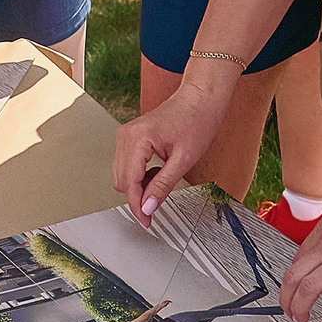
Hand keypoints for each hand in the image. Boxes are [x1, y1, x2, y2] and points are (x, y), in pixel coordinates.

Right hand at [113, 78, 230, 222]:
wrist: (200, 99)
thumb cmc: (196, 121)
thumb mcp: (184, 160)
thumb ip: (162, 185)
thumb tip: (148, 207)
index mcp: (138, 139)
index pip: (129, 184)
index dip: (137, 207)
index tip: (146, 222)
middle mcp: (126, 136)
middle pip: (121, 181)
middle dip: (138, 196)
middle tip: (160, 201)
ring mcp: (126, 135)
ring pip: (122, 175)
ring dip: (139, 185)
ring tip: (163, 179)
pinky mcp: (130, 137)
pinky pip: (127, 165)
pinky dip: (140, 175)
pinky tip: (158, 172)